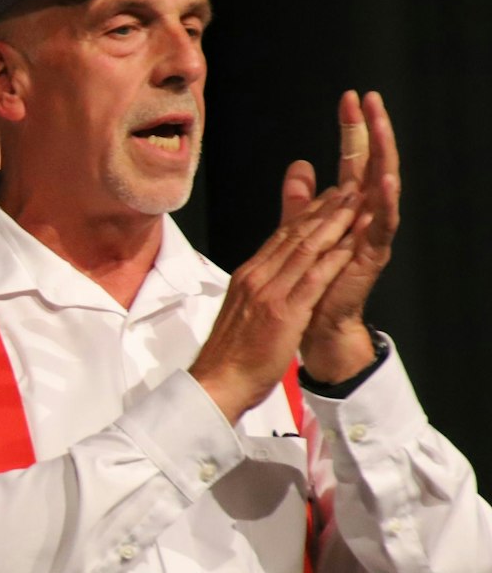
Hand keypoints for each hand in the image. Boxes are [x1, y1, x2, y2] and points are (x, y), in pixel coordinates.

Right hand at [188, 174, 359, 422]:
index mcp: (246, 278)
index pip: (278, 239)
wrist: (217, 384)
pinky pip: (313, 277)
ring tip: (355, 203)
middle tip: (347, 189)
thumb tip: (265, 285)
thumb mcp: (241, 315)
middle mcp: (255, 278)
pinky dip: (333, 256)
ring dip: (333, 223)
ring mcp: (269, 293)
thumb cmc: (229, 358)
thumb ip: (256, 293)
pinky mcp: (284, 311)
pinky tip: (350, 242)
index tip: (325, 199)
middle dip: (322, 210)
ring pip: (305, 249)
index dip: (305, 216)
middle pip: (293, 236)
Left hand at [297, 91, 398, 381]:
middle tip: (370, 99)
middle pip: (372, 163)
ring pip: (383, 185)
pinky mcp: (372, 254)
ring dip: (383, 154)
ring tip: (382, 126)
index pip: (352, 159)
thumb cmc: (311, 281)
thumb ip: (301, 200)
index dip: (352, 130)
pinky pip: (383, 224)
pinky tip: (386, 178)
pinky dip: (386, 201)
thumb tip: (301, 165)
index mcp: (346, 207)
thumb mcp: (301, 231)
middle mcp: (364, 215)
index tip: (349, 98)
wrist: (313, 323)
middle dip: (372, 130)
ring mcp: (371, 233)